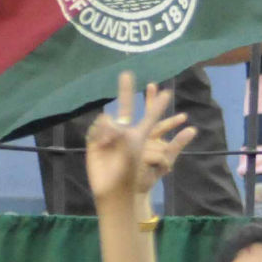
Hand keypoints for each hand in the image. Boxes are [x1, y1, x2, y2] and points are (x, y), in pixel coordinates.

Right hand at [86, 72, 195, 202]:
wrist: (112, 187)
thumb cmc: (130, 171)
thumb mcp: (133, 148)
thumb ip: (125, 132)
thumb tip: (114, 120)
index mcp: (140, 134)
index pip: (150, 115)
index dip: (157, 104)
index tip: (166, 91)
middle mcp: (125, 131)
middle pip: (125, 106)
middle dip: (126, 91)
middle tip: (126, 73)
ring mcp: (110, 135)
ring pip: (108, 120)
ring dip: (108, 130)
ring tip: (109, 144)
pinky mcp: (95, 140)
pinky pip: (96, 128)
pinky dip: (99, 134)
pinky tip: (100, 144)